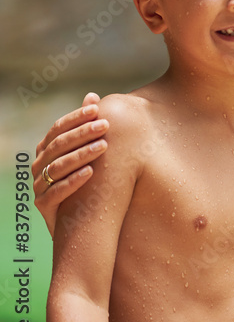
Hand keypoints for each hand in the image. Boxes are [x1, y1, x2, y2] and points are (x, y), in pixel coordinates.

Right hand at [32, 92, 107, 236]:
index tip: (97, 109)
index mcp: (47, 152)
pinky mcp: (45, 208)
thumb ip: (87, 127)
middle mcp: (40, 167)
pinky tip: (91, 173)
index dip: (75, 118)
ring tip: (103, 147)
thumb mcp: (89, 154)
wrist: (83, 224)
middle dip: (82, 134)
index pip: (57, 129)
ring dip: (80, 155)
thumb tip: (91, 96)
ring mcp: (40, 187)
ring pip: (56, 168)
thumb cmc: (89, 182)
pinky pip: (55, 193)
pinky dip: (73, 182)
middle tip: (105, 125)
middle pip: (58, 146)